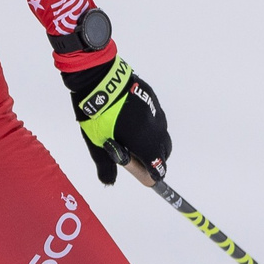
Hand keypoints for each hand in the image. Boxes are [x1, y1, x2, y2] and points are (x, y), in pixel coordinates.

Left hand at [65, 54, 170, 185]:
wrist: (98, 81)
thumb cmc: (98, 115)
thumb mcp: (98, 143)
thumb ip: (106, 165)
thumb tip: (108, 182)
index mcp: (145, 142)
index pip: (159, 166)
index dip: (151, 173)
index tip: (141, 173)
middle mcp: (156, 128)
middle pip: (165, 151)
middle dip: (154, 158)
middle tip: (133, 155)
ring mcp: (157, 112)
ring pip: (161, 133)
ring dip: (152, 140)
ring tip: (128, 135)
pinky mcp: (153, 99)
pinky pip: (156, 118)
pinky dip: (148, 124)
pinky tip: (130, 119)